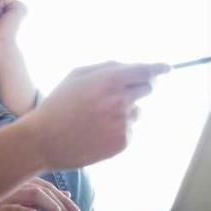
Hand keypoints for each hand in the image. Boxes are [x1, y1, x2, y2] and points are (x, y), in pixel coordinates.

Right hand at [28, 61, 170, 169]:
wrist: (44, 141)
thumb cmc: (59, 105)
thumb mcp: (76, 76)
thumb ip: (106, 68)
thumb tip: (129, 67)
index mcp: (109, 80)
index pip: (145, 70)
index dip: (158, 68)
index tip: (166, 68)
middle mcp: (120, 100)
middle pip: (148, 88)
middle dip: (140, 88)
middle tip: (121, 95)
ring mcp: (123, 122)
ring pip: (137, 111)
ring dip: (126, 111)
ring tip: (97, 119)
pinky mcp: (122, 142)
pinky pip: (130, 129)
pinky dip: (120, 129)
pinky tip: (98, 133)